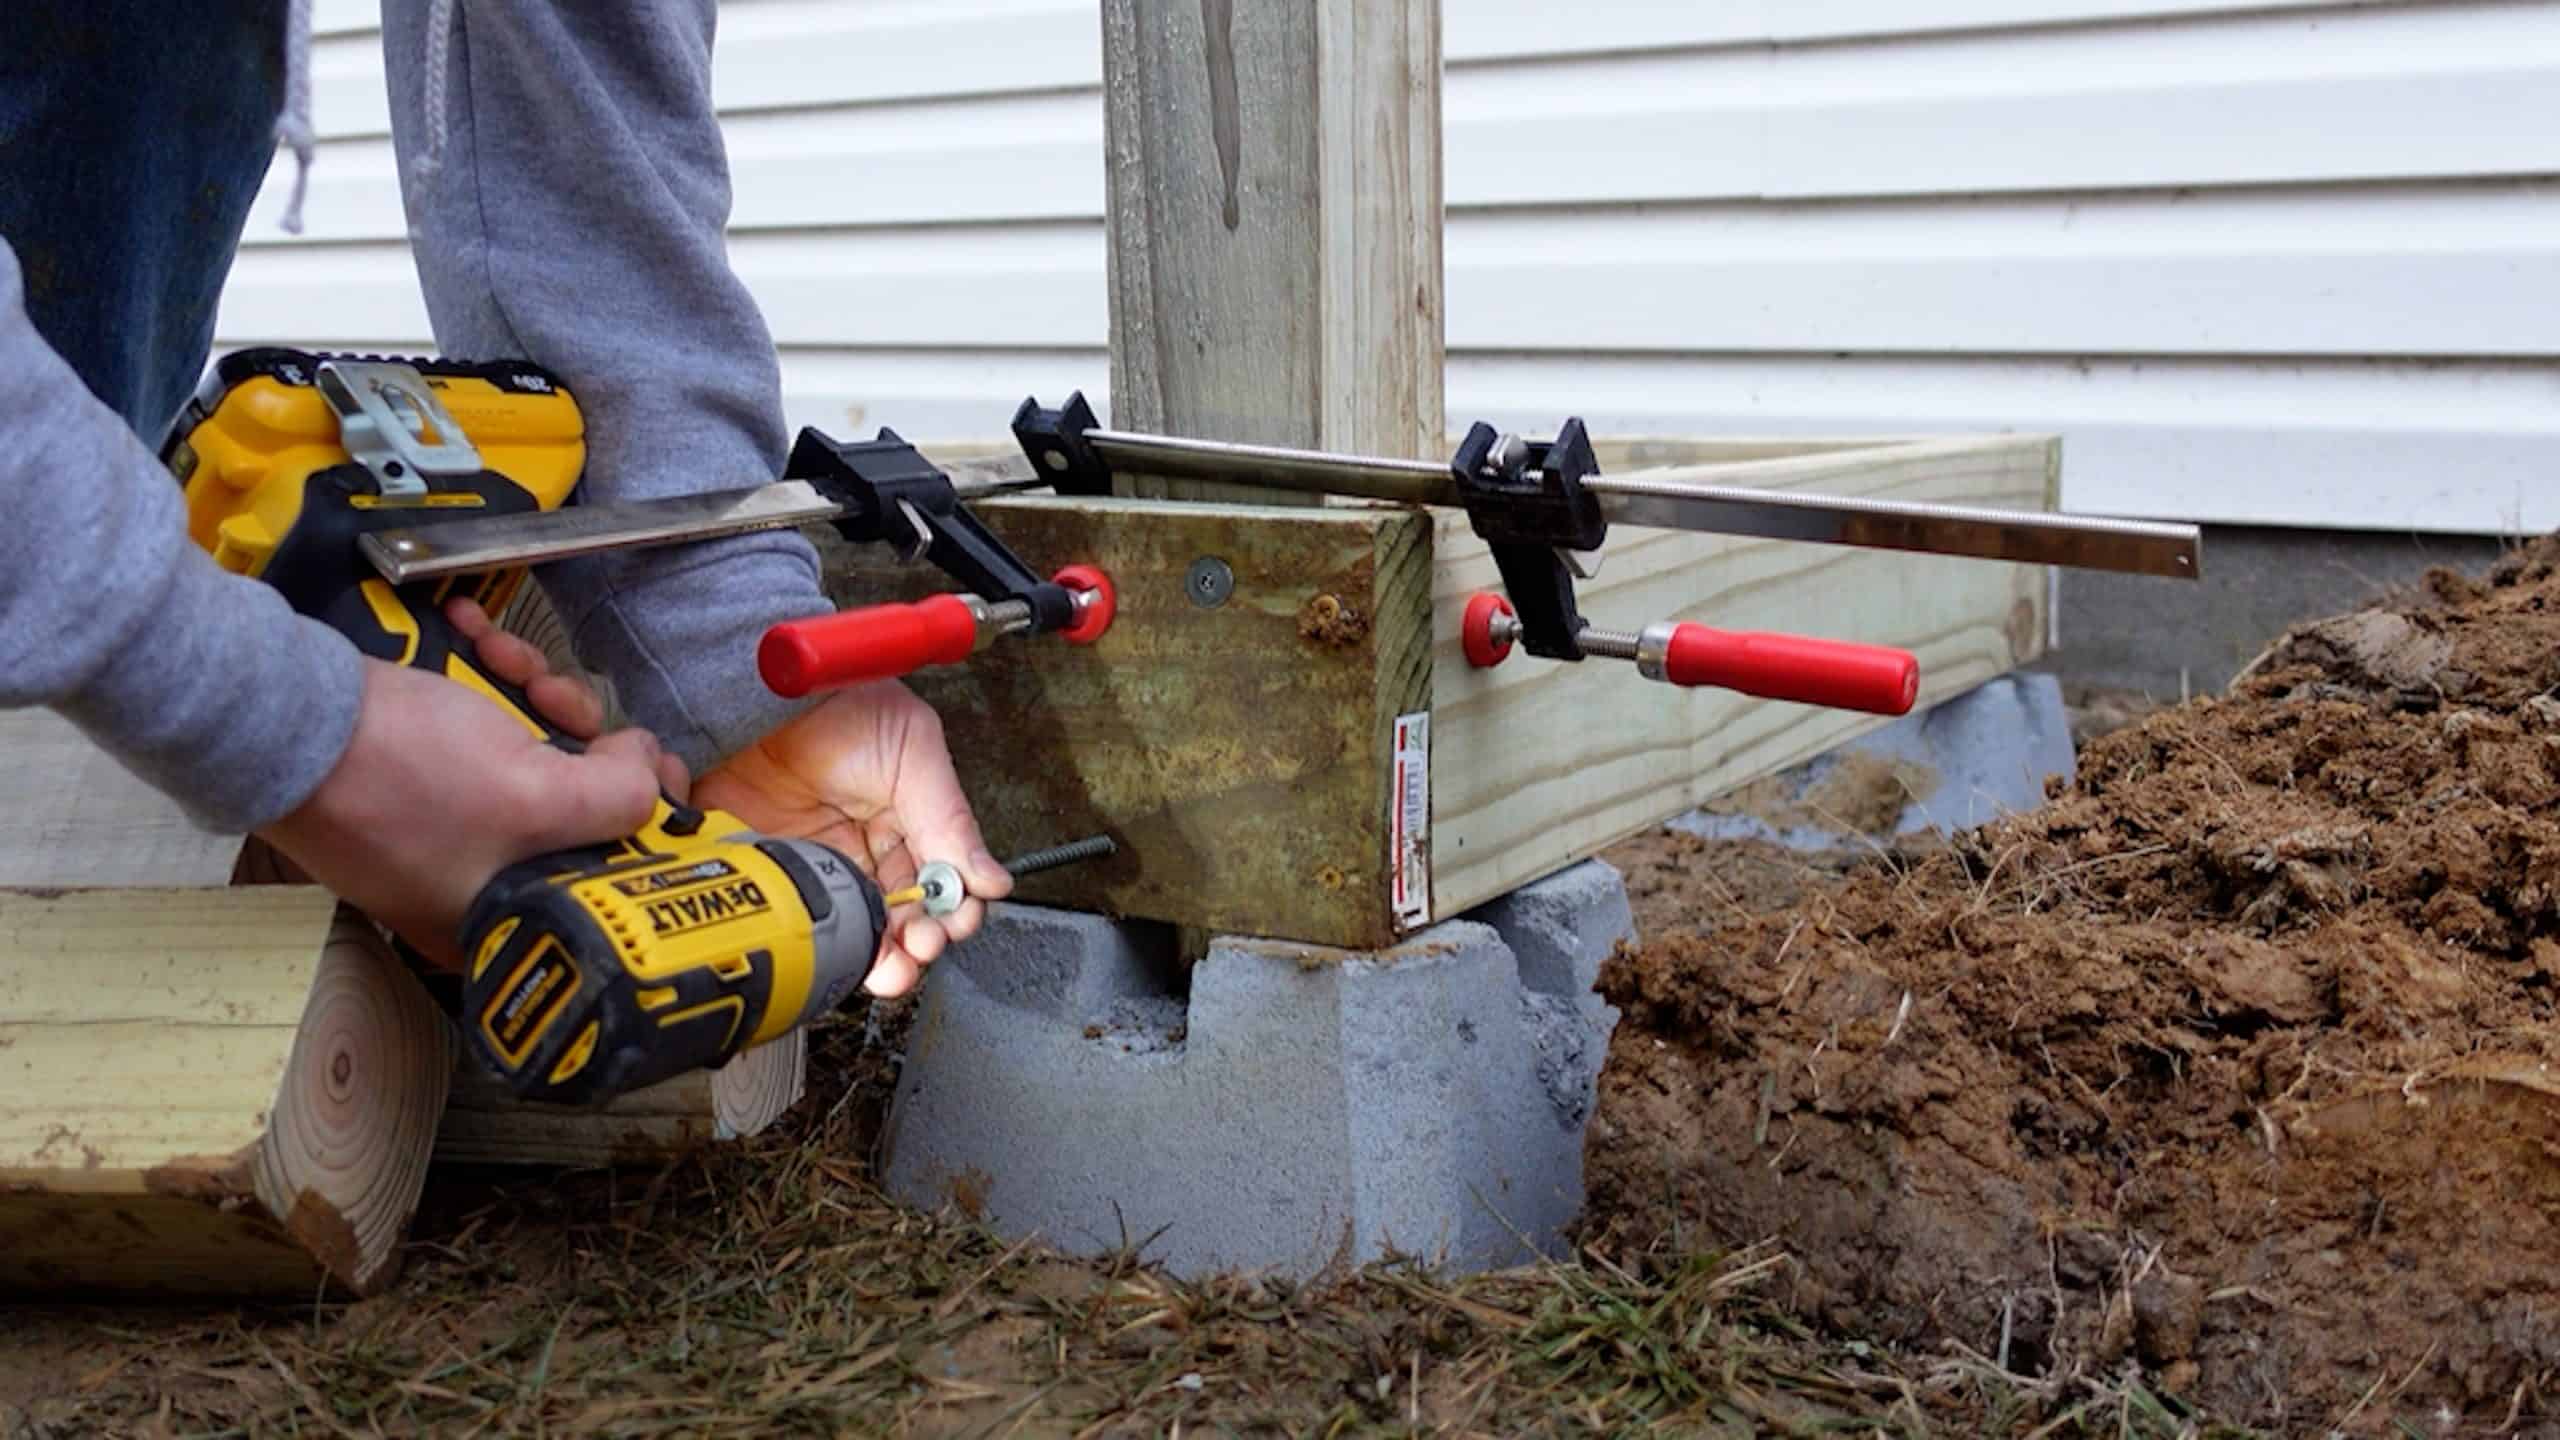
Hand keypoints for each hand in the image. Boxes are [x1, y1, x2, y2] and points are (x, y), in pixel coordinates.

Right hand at [254, 598, 671, 968]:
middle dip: (571, 726)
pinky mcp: (417, 765)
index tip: (647, 760)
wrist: (279, 714)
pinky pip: (475, 719)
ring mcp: (442, 816)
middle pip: (573, 798)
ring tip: (499, 656)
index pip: (606, 873)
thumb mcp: (533, 800)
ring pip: (528, 744)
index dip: (640, 811)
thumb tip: (646, 772)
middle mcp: (475, 875)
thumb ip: (614, 799)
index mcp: (502, 914)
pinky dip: (481, 673)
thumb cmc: (395, 774)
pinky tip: (471, 634)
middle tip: (550, 696)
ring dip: (527, 685)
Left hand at [688, 679, 1011, 997]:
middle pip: (904, 920)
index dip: (955, 911)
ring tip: (893, 966)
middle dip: (922, 944)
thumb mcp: (912, 747)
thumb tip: (991, 878)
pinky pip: (799, 925)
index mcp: (910, 826)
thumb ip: (949, 815)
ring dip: (882, 960)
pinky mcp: (774, 875)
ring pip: (859, 935)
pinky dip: (821, 949)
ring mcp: (822, 869)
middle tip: (922, 945)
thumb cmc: (841, 699)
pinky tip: (840, 949)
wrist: (761, 689)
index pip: (943, 886)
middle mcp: (868, 854)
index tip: (955, 921)